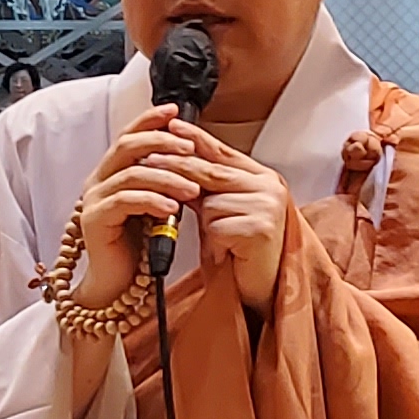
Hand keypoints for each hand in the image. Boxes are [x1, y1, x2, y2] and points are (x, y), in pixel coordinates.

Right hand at [61, 107, 215, 317]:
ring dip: (166, 178)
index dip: (150, 120)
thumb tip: (191, 154)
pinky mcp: (94, 220)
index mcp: (112, 171)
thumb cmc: (138, 244)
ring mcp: (93, 199)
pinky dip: (152, 201)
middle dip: (161, 142)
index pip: (129, 134)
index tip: (175, 111)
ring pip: (131, 174)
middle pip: (127, 146)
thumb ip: (163, 180)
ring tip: (193, 189)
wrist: (117, 284)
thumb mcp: (155, 204)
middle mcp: (99, 180)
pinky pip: (125, 201)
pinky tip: (172, 209)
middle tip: (190, 149)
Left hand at [137, 118, 295, 311]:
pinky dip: (215, 243)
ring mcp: (268, 207)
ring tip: (224, 243)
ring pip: (210, 203)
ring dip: (207, 226)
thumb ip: (207, 187)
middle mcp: (270, 188)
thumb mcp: (223, 213)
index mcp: (264, 179)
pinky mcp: (261, 229)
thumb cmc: (241, 254)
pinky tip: (228, 254)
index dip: (196, 139)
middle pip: (211, 172)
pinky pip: (217, 227)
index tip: (172, 126)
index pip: (224, 152)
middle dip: (176, 169)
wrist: (263, 292)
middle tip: (148, 163)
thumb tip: (173, 161)